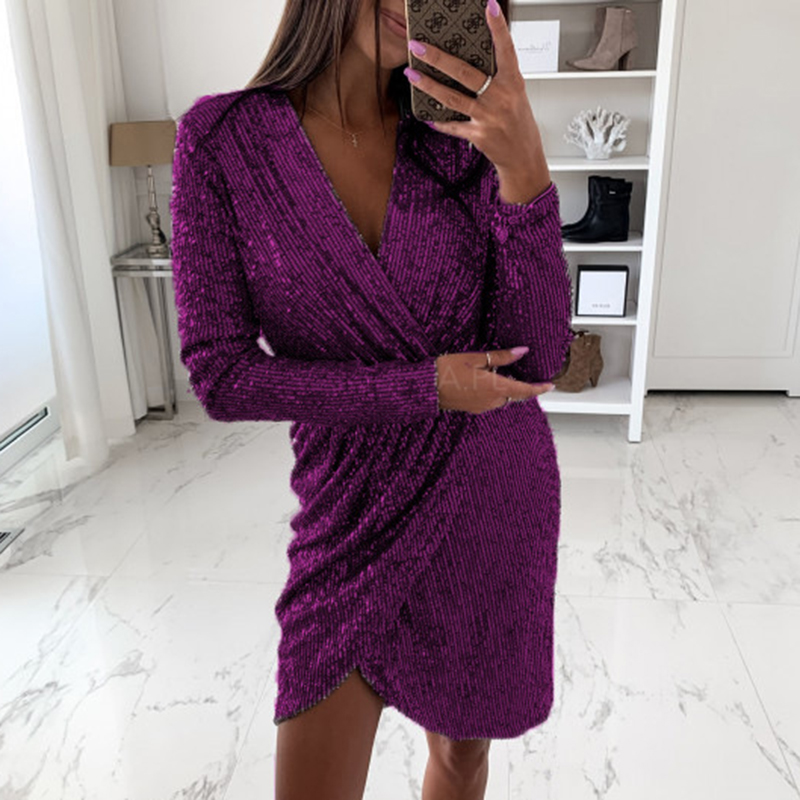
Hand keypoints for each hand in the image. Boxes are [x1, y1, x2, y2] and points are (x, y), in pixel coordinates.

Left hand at [403, 0, 550, 199]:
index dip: (498, 28)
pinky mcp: (478, 135)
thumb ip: (498, 78)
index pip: (505, 50)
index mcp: (512, 83)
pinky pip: (453, 126)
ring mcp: (487, 117)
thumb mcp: (516, 96)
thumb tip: (472, 61)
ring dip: (428, 85)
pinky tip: (427, 115)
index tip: (488, 7)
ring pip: (452, 98)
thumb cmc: (519, 124)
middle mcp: (500, 98)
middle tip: (418, 45)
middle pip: (464, 73)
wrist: (523, 157)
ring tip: (411, 74)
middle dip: (437, 58)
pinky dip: (439, 121)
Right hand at [436, 347, 554, 413]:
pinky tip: (487, 381)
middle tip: (528, 376)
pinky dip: (495, 392)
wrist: (426, 388)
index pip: (525, 390)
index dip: (539, 388)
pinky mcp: (473, 408)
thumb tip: (521, 352)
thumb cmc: (447, 370)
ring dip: (507, 388)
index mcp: (495, 387)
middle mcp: (491, 400)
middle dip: (523, 387)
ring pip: (503, 398)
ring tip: (502, 374)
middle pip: (515, 395)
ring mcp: (482, 406)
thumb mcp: (476, 358)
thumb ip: (501, 357)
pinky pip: (491, 401)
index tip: (550, 385)